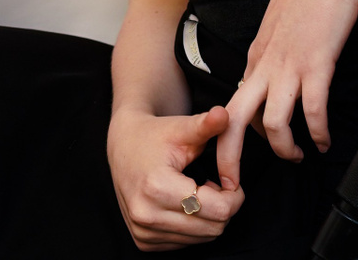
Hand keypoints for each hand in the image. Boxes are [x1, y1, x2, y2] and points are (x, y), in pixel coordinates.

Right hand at [107, 107, 244, 250]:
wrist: (122, 147)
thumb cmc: (154, 136)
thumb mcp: (181, 127)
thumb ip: (206, 124)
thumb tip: (225, 114)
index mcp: (157, 186)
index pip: (218, 209)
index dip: (235, 196)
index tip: (231, 181)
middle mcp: (146, 215)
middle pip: (213, 228)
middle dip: (224, 207)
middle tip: (216, 185)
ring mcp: (143, 231)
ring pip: (202, 238)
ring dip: (208, 218)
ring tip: (199, 191)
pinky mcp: (143, 241)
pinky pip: (186, 243)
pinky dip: (193, 226)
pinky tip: (185, 204)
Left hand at [215, 0, 357, 185]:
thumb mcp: (279, 21)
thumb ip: (273, 49)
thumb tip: (275, 71)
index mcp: (256, 55)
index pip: (233, 104)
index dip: (228, 136)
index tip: (232, 159)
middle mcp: (265, 64)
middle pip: (235, 122)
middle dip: (230, 160)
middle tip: (233, 187)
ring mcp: (289, 66)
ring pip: (272, 124)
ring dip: (284, 148)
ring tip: (296, 157)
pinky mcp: (316, 64)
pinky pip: (312, 111)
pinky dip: (317, 133)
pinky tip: (325, 141)